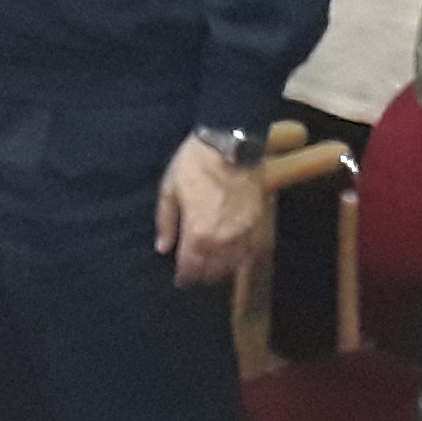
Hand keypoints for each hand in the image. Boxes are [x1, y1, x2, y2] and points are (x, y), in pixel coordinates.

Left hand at [156, 138, 268, 288]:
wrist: (231, 141)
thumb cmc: (196, 163)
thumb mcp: (171, 188)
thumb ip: (166, 222)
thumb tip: (162, 248)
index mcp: (197, 234)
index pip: (190, 269)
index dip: (183, 277)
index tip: (180, 279)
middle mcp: (222, 241)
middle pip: (211, 273)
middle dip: (201, 276)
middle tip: (195, 273)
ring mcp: (244, 235)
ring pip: (233, 268)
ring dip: (222, 271)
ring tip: (213, 268)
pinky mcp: (259, 225)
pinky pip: (253, 255)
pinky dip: (244, 260)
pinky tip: (237, 259)